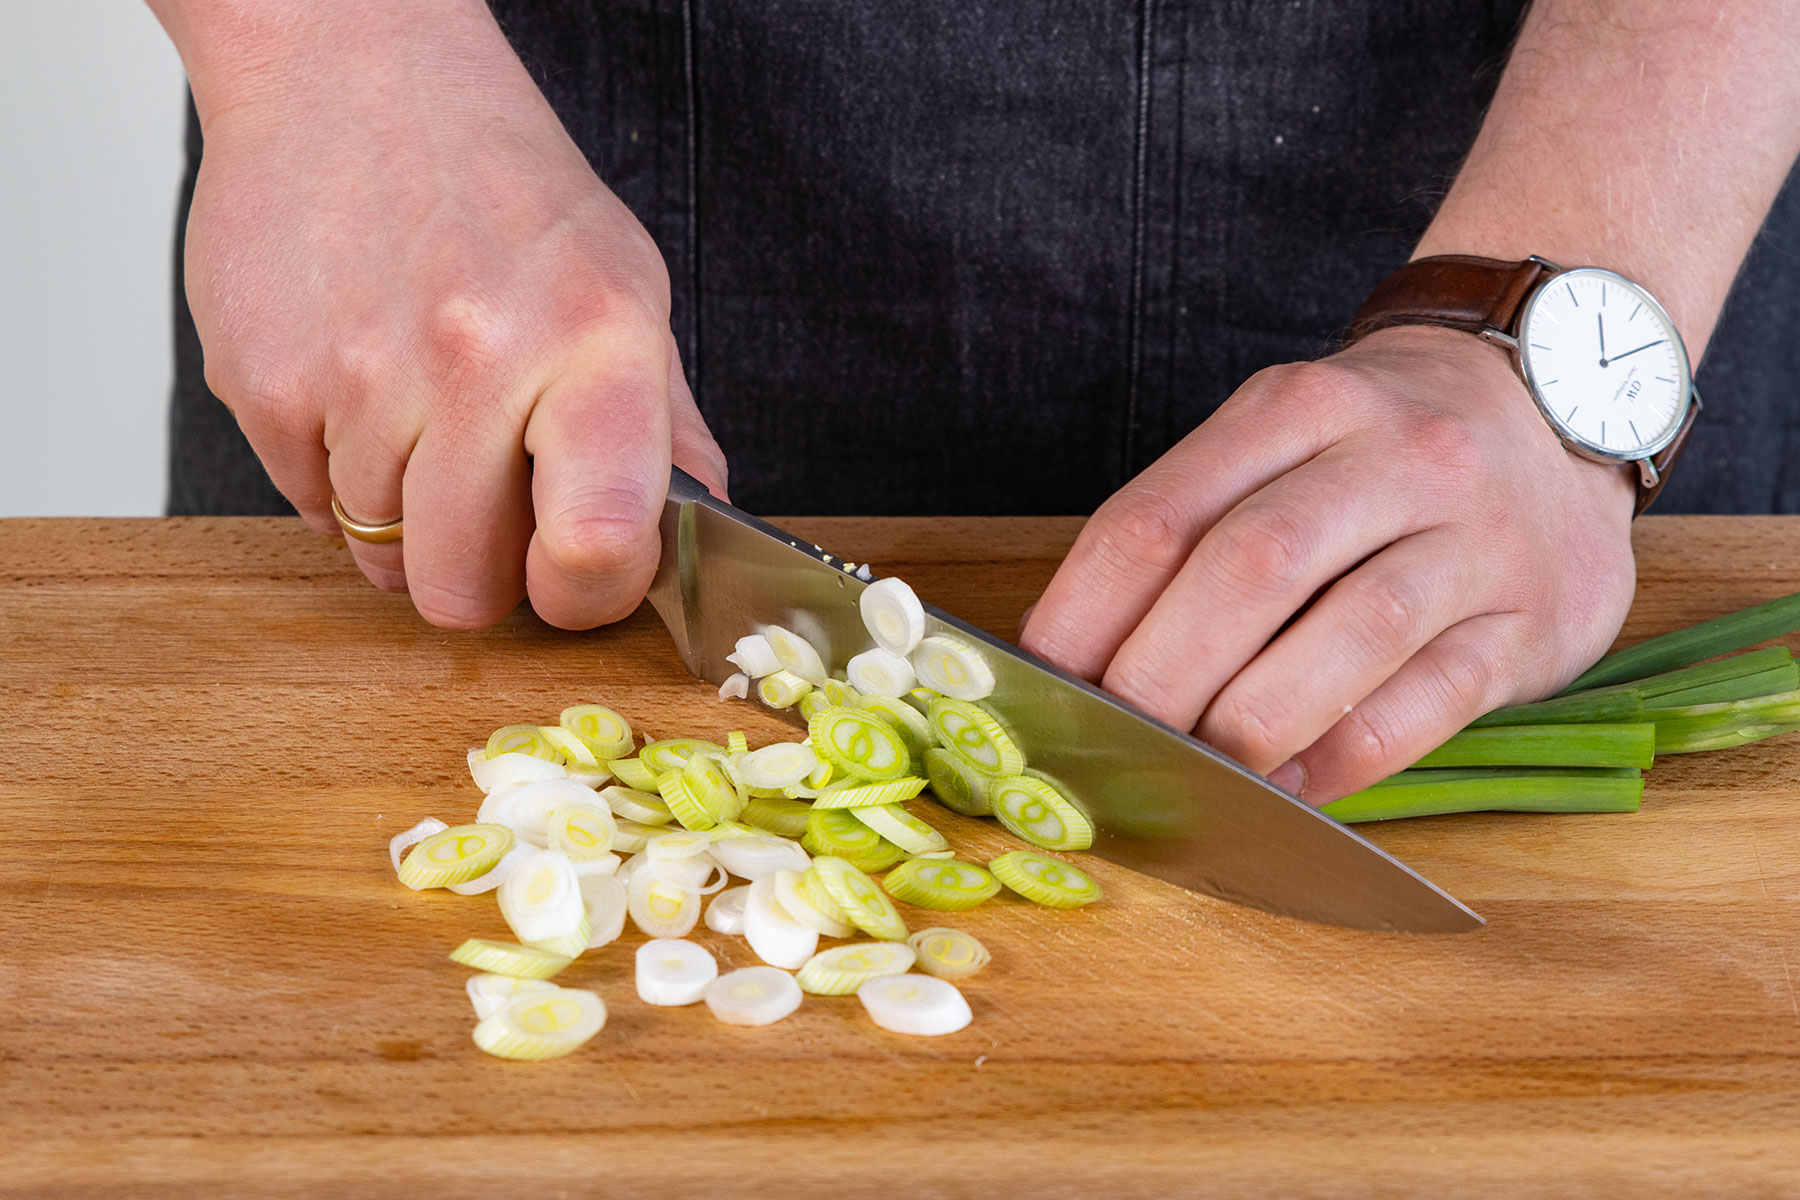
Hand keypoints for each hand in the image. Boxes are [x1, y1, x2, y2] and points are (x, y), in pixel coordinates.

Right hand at [175, 2, 725, 628]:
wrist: (353, 76)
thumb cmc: (503, 188)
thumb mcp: (625, 288)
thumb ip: (669, 427)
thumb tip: (700, 534)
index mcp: (594, 341)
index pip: (599, 544)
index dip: (587, 594)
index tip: (578, 574)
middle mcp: (477, 359)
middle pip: (462, 593)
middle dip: (480, 571)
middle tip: (490, 499)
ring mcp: (359, 375)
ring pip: (381, 559)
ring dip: (406, 516)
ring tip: (425, 412)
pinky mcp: (261, 380)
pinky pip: (307, 509)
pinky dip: (339, 474)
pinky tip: (363, 387)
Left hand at [1017, 324, 1637, 803]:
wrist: (1560, 400)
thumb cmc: (1377, 448)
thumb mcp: (1280, 440)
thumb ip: (1191, 531)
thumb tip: (1075, 663)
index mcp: (1297, 409)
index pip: (1160, 516)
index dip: (1083, 615)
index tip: (1038, 686)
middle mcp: (1392, 458)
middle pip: (1249, 569)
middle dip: (1160, 677)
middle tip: (1110, 747)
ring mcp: (1474, 537)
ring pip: (1352, 635)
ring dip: (1252, 724)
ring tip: (1195, 777)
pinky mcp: (1532, 618)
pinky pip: (1430, 701)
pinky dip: (1346, 758)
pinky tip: (1288, 789)